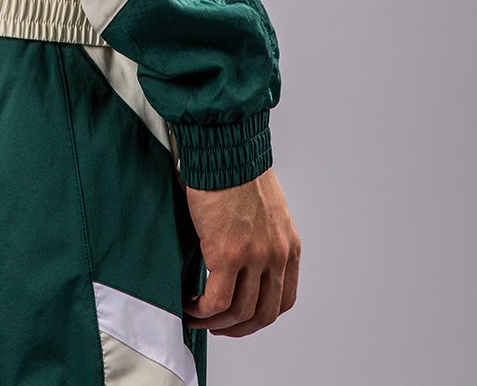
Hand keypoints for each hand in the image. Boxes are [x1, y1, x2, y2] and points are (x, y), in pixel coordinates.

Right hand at [181, 165, 300, 336]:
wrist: (226, 149)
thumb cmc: (238, 170)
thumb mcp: (266, 210)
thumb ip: (262, 238)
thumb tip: (242, 259)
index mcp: (288, 246)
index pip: (283, 300)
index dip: (259, 316)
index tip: (239, 316)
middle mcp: (276, 255)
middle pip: (262, 314)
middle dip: (237, 328)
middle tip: (216, 324)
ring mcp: (254, 257)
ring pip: (238, 313)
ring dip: (214, 321)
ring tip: (196, 314)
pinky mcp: (227, 254)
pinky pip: (215, 300)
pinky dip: (201, 309)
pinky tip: (189, 301)